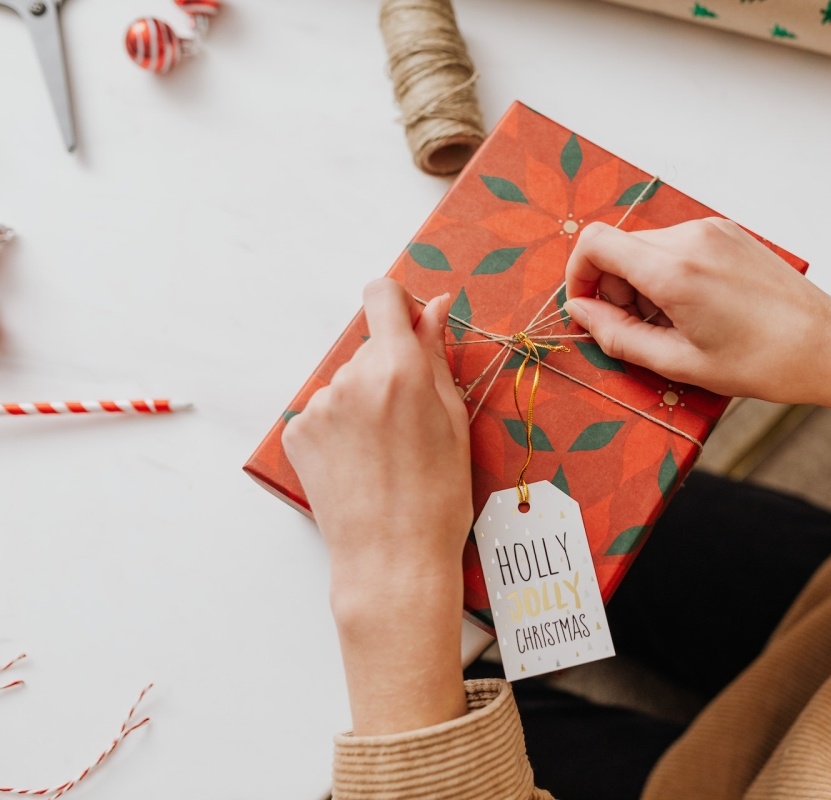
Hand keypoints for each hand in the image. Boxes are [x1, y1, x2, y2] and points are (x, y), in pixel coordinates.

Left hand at [282, 278, 470, 733]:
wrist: (392, 559)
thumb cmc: (438, 496)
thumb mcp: (454, 420)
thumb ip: (437, 355)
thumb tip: (434, 307)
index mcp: (398, 368)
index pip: (381, 295)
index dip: (399, 304)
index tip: (411, 328)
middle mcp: (350, 378)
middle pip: (369, 347)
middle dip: (390, 369)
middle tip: (412, 421)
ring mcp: (318, 407)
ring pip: (347, 382)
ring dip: (364, 401)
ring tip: (386, 452)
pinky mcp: (296, 434)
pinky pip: (324, 412)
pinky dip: (341, 428)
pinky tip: (361, 463)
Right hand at [562, 218, 830, 408]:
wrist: (828, 345)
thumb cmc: (764, 362)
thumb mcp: (680, 363)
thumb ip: (619, 336)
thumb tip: (581, 313)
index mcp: (675, 270)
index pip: (595, 243)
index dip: (578, 275)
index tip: (588, 309)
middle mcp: (692, 238)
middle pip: (620, 247)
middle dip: (614, 288)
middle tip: (637, 331)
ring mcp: (713, 230)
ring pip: (647, 247)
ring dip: (642, 283)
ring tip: (672, 326)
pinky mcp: (728, 233)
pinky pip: (677, 247)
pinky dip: (669, 275)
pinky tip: (694, 311)